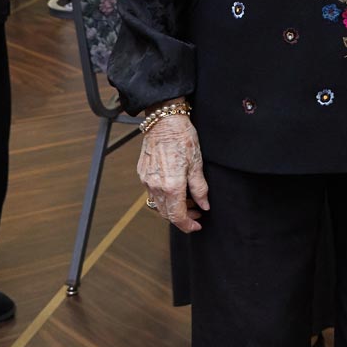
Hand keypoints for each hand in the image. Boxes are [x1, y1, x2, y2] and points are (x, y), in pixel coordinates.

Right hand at [138, 115, 209, 233]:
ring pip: (158, 204)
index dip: (187, 225)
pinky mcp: (142, 174)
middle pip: (166, 213)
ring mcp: (147, 181)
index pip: (177, 216)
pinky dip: (164, 197)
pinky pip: (152, 193)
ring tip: (188, 200)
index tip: (197, 225)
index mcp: (171, 186)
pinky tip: (175, 189)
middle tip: (197, 212)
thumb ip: (200, 187)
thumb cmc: (183, 138)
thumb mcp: (197, 163)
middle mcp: (156, 186)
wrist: (164, 121)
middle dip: (182, 217)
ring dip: (172, 207)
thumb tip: (204, 205)